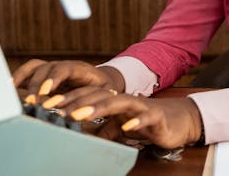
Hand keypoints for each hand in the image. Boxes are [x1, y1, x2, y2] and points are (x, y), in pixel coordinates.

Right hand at [12, 59, 124, 99]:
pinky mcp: (45, 74)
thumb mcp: (104, 95)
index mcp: (80, 69)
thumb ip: (94, 101)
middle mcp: (64, 66)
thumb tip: (85, 113)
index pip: (65, 68)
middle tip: (32, 102)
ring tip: (13, 93)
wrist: (103, 81)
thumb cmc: (104, 90)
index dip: (54, 78)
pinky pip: (29, 71)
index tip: (45, 92)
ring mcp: (53, 68)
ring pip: (35, 67)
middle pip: (46, 69)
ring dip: (24, 79)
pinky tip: (8, 87)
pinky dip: (19, 77)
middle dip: (37, 85)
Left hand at [44, 86, 202, 148]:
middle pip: (99, 95)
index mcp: (115, 100)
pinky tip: (126, 126)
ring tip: (79, 114)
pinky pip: (146, 117)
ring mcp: (142, 106)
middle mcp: (126, 100)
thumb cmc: (149, 122)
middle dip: (76, 101)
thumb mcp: (121, 126)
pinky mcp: (157, 116)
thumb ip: (105, 128)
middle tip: (56, 108)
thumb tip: (85, 134)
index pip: (89, 95)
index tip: (48, 104)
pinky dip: (137, 121)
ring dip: (98, 107)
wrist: (180, 119)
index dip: (69, 98)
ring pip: (119, 102)